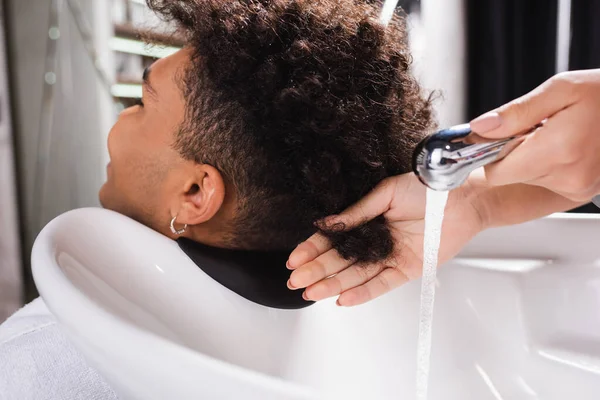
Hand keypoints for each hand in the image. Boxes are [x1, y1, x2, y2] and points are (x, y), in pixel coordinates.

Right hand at [286, 173, 581, 306]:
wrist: (461, 196)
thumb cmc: (426, 187)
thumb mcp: (385, 193)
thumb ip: (357, 211)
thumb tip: (326, 224)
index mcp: (366, 220)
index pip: (333, 238)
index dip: (312, 248)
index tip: (294, 259)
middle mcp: (375, 241)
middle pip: (340, 260)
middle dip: (316, 271)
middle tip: (294, 281)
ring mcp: (390, 256)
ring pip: (355, 275)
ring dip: (332, 284)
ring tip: (310, 293)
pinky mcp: (407, 269)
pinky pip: (382, 284)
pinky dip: (363, 293)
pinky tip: (342, 299)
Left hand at [470, 69, 599, 201]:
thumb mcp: (560, 90)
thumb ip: (515, 113)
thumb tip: (479, 128)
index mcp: (558, 150)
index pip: (496, 172)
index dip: (491, 151)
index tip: (498, 134)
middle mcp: (568, 177)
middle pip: (510, 175)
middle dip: (513, 151)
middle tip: (534, 127)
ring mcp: (577, 188)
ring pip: (526, 179)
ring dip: (531, 157)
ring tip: (554, 134)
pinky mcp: (582, 192)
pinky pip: (546, 181)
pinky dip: (547, 165)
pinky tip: (564, 146)